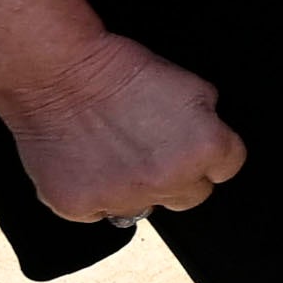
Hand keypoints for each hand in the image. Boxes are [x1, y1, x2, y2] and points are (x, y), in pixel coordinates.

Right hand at [0, 26, 237, 223]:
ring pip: (142, 208)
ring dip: (133, 188)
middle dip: (175, 176)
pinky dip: (90, 193)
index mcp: (205, 148)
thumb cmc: (117, 70)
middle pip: (190, 195)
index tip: (184, 143)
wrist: (56, 71)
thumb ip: (208, 124)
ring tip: (111, 153)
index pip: (225, 169)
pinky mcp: (80, 206)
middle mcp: (171, 179)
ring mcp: (126, 198)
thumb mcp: (190, 86)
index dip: (204, 154)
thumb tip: (208, 140)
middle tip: (147, 148)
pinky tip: (83, 163)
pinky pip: (96, 212)